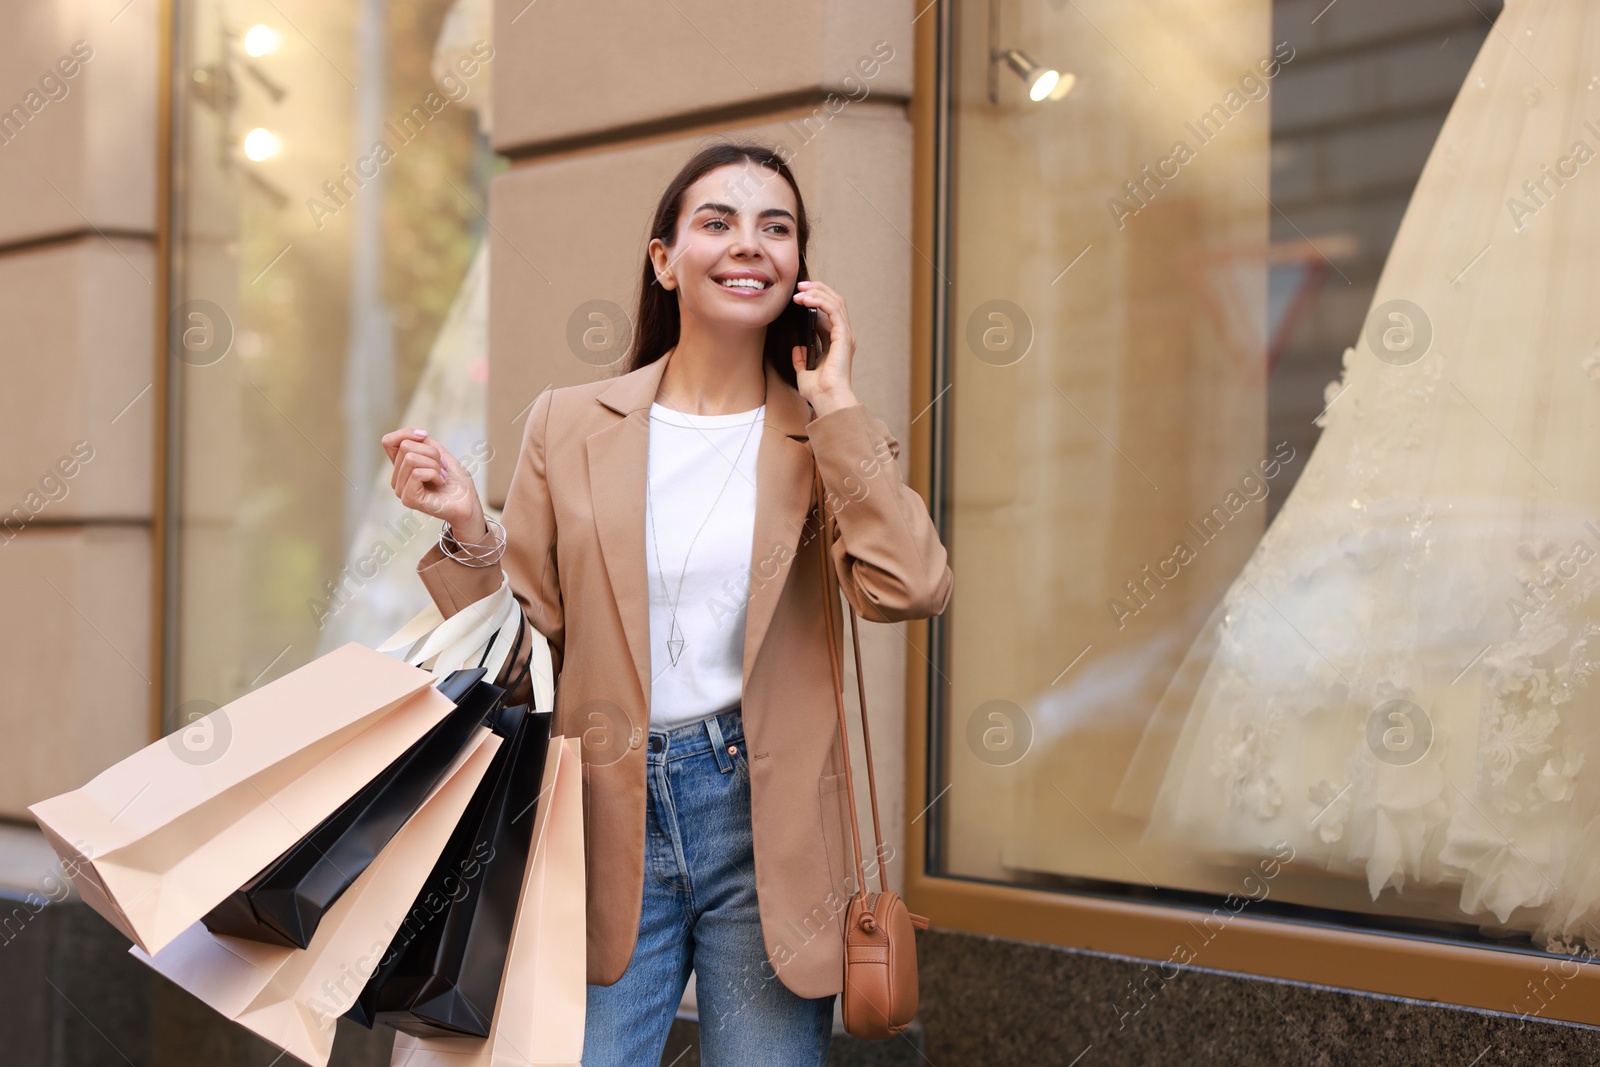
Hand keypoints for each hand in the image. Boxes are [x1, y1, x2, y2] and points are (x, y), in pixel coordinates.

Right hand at [380, 428, 486, 538]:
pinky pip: (417, 473)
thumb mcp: (439, 454)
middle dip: (431, 452)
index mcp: (401, 467)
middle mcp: (397, 479)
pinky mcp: (408, 499)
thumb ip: (423, 442)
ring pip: (411, 459)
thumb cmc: (456, 481)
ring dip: (435, 465)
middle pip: (405, 447)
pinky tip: (440, 483)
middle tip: (443, 467)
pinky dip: (435, 474)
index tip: (425, 437)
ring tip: (442, 477)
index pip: (388, 442)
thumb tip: (415, 434)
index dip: (407, 433)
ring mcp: (401, 490)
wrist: (468, 503)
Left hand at [790, 280, 858, 416]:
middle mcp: (842, 336)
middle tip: (799, 286)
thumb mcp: (804, 372)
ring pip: (835, 302)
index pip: (828, 312)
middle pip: (834, 302)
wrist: (826, 399)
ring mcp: (845, 335)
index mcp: (835, 342)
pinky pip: (834, 310)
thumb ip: (801, 360)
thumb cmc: (818, 391)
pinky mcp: (843, 336)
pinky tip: (806, 299)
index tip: (798, 294)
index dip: (815, 298)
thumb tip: (797, 348)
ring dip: (817, 292)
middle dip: (817, 289)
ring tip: (800, 290)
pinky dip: (820, 301)